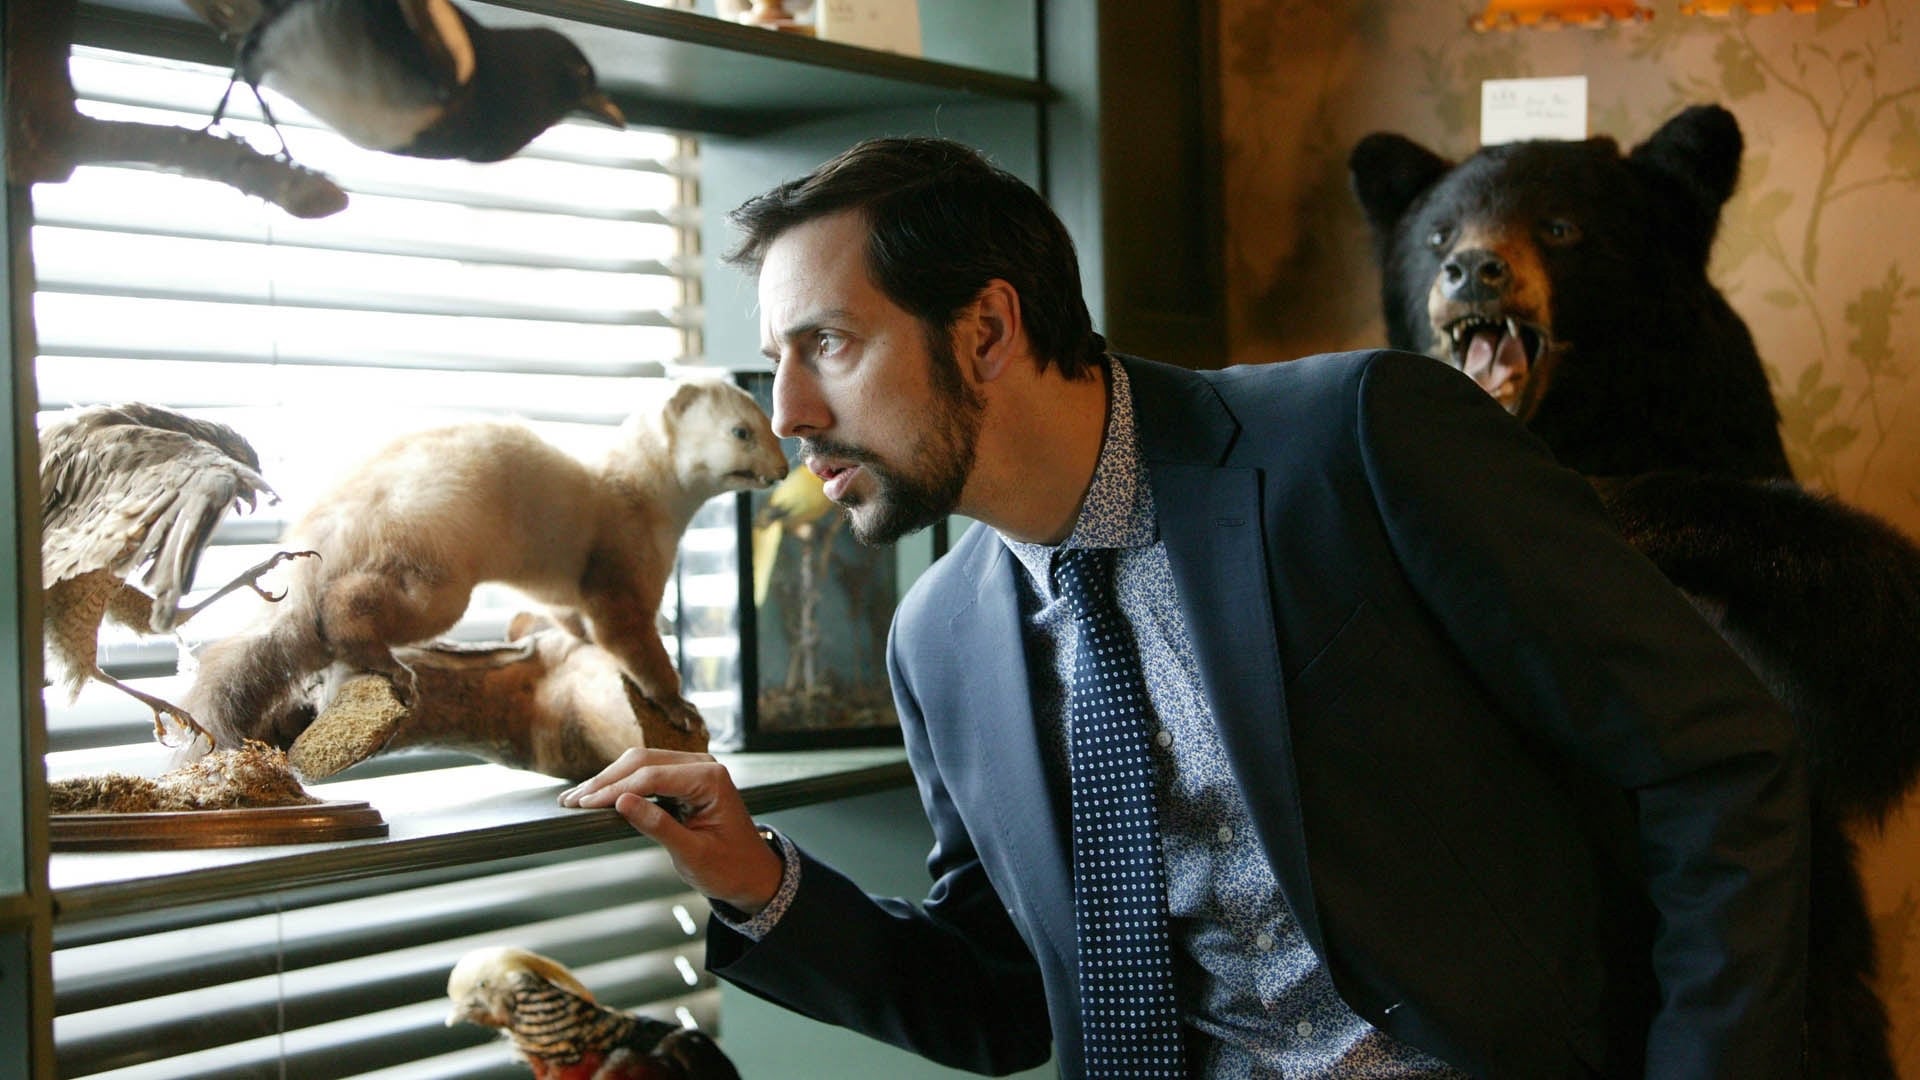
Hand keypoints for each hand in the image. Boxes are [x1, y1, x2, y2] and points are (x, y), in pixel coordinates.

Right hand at [558, 748, 782, 914]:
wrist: (752, 873)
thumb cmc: (729, 867)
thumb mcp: (693, 854)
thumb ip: (658, 826)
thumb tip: (622, 803)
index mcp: (711, 778)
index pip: (652, 776)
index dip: (614, 790)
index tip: (583, 805)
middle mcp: (703, 765)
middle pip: (642, 760)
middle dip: (604, 781)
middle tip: (570, 800)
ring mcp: (694, 768)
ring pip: (640, 762)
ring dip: (608, 779)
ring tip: (575, 798)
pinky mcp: (684, 777)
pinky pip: (647, 772)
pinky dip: (621, 783)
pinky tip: (599, 795)